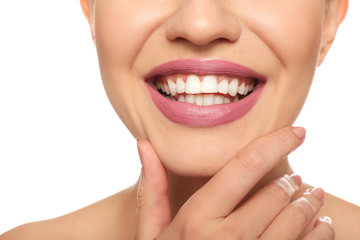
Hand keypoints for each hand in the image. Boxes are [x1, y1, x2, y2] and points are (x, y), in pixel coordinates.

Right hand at [135, 127, 334, 239]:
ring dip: (309, 205)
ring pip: (294, 221)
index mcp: (196, 219)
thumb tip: (143, 143)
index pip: (244, 167)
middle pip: (275, 195)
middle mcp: (226, 238)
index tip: (297, 132)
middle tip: (298, 179)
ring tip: (313, 196)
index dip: (275, 143)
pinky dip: (320, 234)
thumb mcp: (150, 232)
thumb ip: (151, 189)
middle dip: (293, 182)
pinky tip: (322, 225)